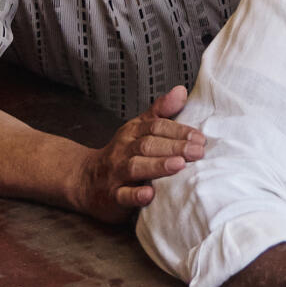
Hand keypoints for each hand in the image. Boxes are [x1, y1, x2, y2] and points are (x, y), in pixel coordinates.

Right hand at [71, 86, 208, 220]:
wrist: (85, 180)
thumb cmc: (122, 154)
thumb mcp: (138, 128)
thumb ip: (160, 111)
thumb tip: (181, 90)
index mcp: (132, 132)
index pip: (156, 126)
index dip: (178, 131)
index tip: (200, 138)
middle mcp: (123, 150)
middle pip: (148, 144)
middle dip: (174, 147)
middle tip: (198, 152)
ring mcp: (116, 173)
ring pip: (135, 167)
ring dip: (158, 165)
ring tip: (179, 165)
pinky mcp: (112, 196)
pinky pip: (122, 195)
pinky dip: (135, 195)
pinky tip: (150, 194)